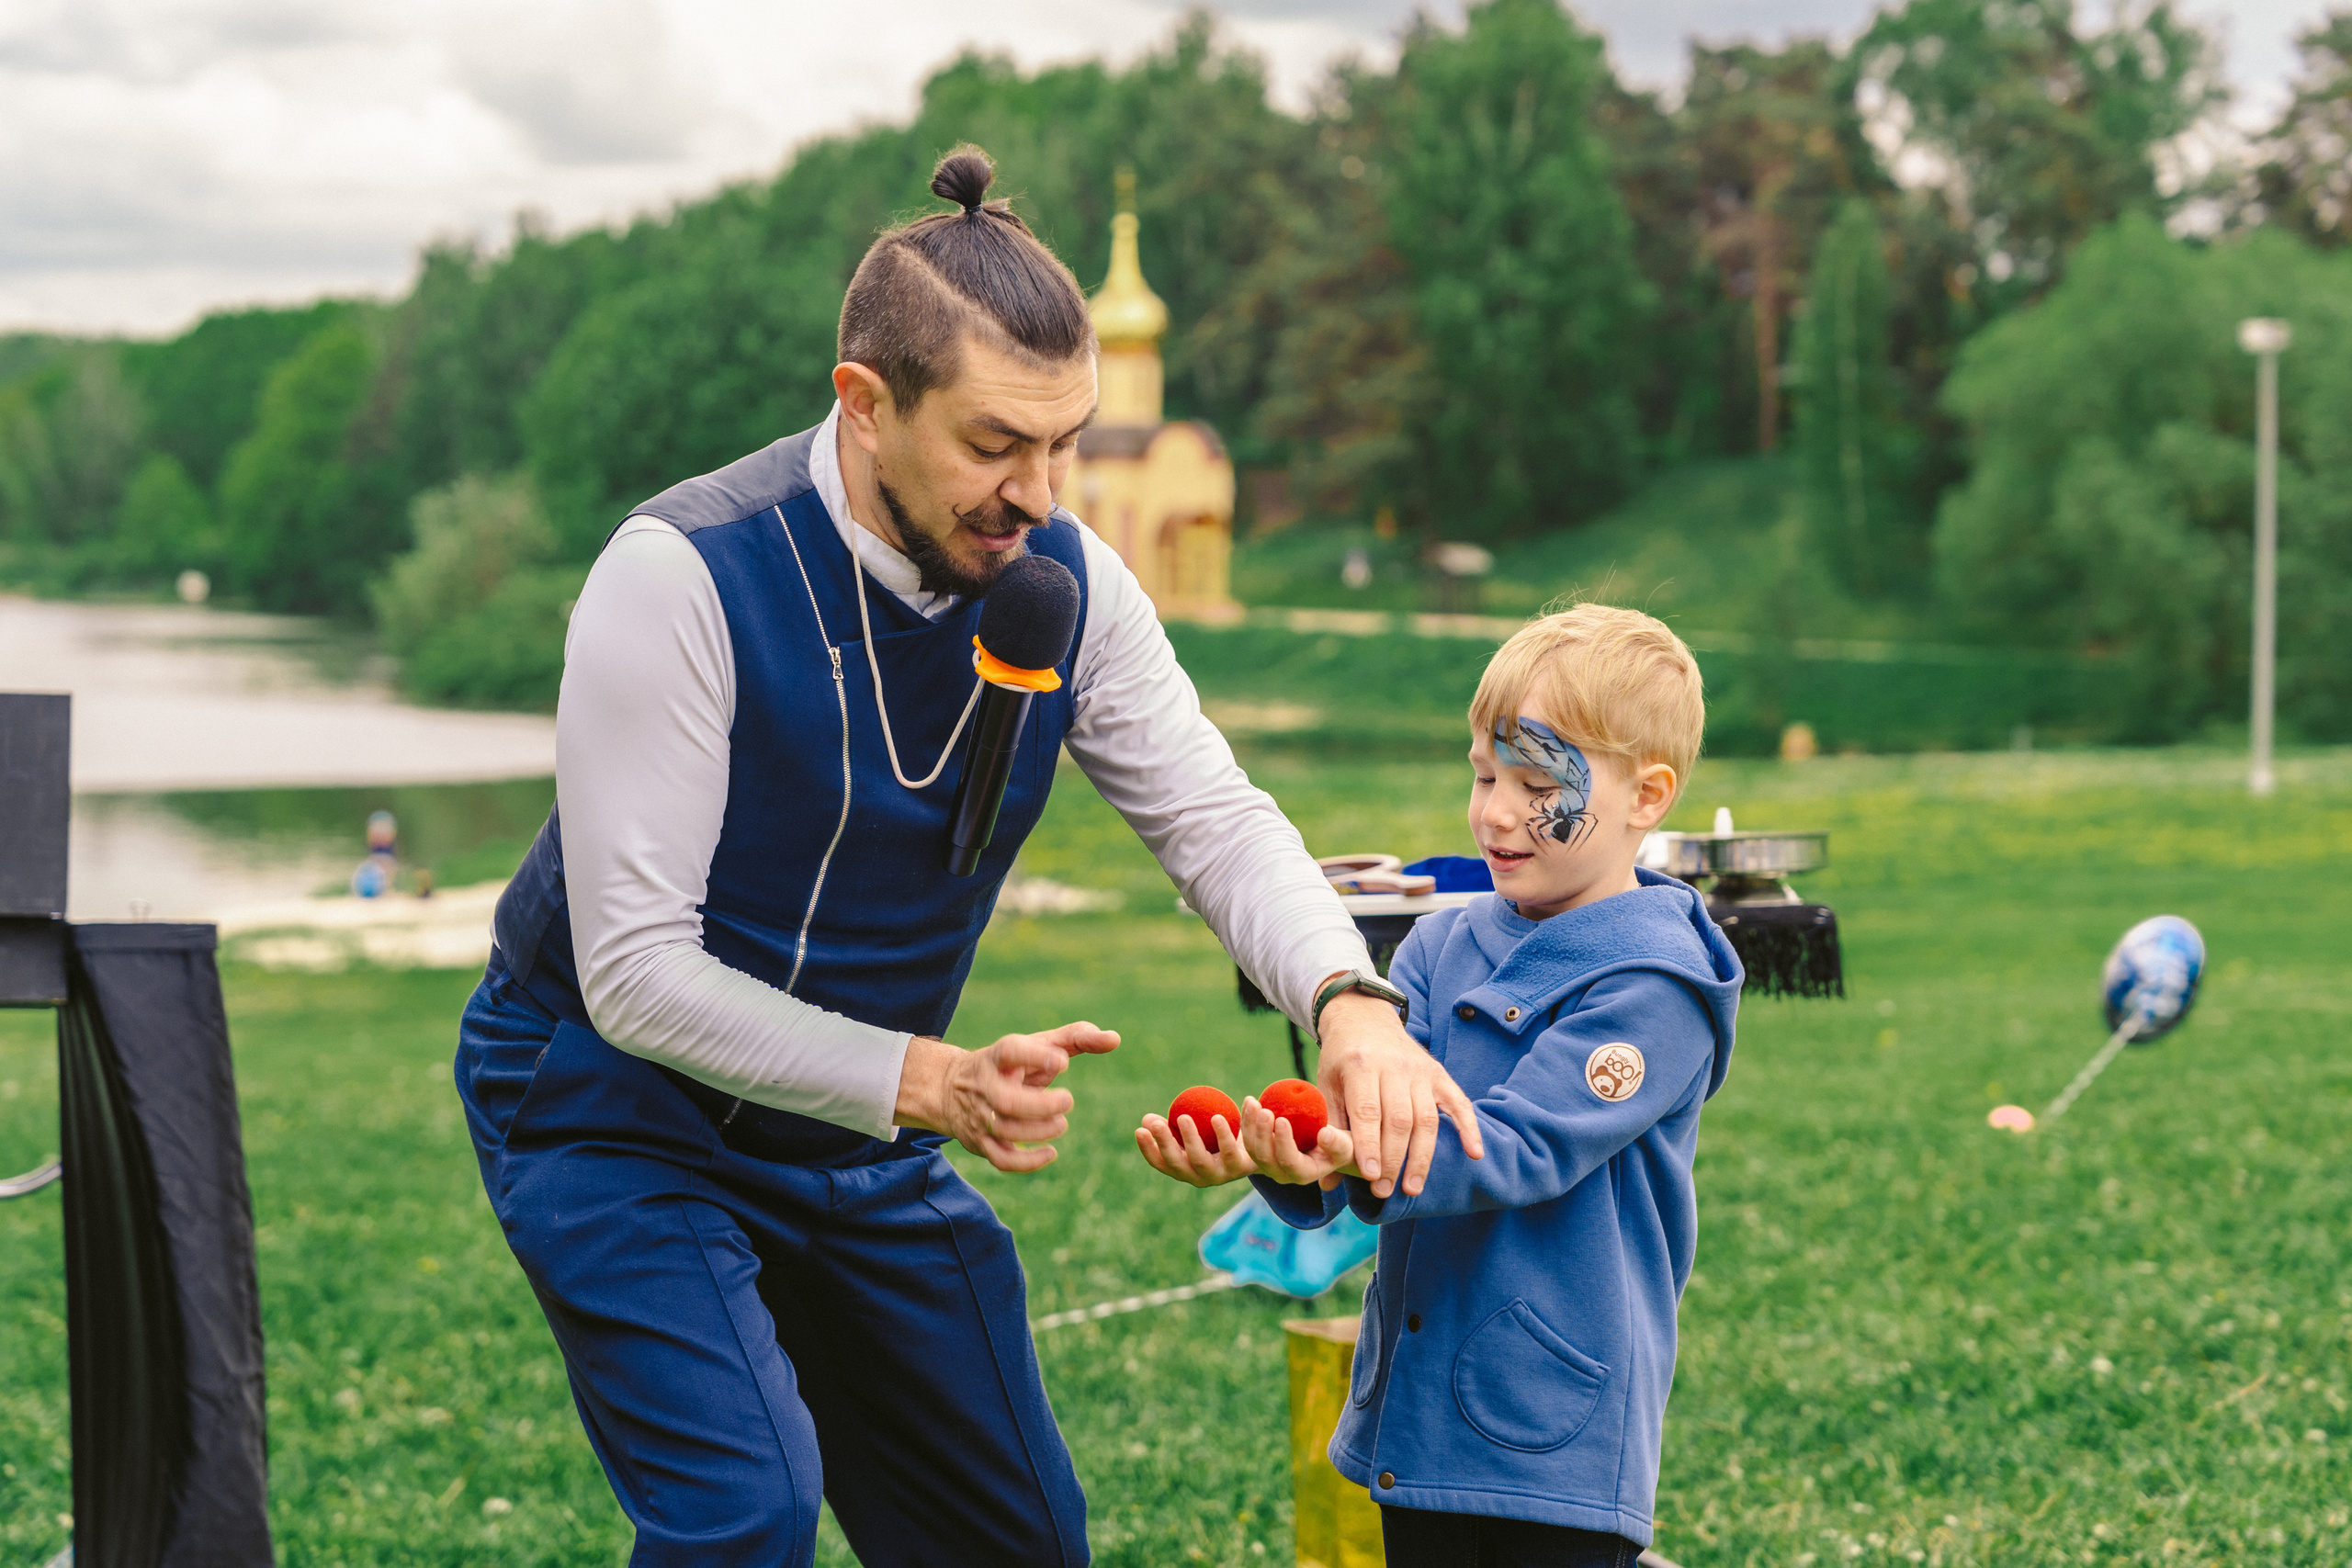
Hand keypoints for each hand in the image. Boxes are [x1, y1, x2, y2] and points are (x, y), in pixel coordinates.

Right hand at [895, 1022, 1118, 1172]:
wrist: (950, 1088)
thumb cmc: (1011, 1064)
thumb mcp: (1037, 1044)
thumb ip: (1076, 1038)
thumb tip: (1115, 1039)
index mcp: (998, 1057)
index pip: (1010, 1052)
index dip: (1035, 1056)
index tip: (1064, 1062)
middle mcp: (985, 1086)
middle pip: (1005, 1101)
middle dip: (1039, 1105)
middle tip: (1068, 1101)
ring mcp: (981, 1116)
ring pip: (1004, 1130)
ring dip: (1037, 1131)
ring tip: (1061, 1123)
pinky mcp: (981, 1142)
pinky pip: (1001, 1159)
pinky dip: (1027, 1162)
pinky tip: (1051, 1153)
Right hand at [1134, 1110, 1255, 1187]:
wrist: (1256, 1147)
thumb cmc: (1217, 1136)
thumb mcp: (1194, 1129)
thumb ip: (1172, 1125)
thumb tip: (1147, 1119)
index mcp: (1183, 1169)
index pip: (1160, 1162)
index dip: (1148, 1149)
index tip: (1139, 1130)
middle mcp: (1197, 1177)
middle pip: (1177, 1164)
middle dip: (1165, 1144)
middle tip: (1157, 1124)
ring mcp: (1217, 1175)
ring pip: (1200, 1160)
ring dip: (1190, 1139)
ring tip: (1183, 1117)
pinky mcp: (1237, 1169)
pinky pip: (1228, 1150)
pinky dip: (1222, 1133)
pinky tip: (1217, 1116)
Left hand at [1238, 1096, 1354, 1186]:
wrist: (1328, 1143)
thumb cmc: (1340, 1143)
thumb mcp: (1346, 1143)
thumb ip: (1337, 1143)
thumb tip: (1324, 1134)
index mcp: (1304, 1174)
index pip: (1289, 1162)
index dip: (1283, 1142)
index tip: (1282, 1119)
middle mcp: (1283, 1174)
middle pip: (1265, 1158)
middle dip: (1262, 1134)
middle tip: (1263, 1110)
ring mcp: (1269, 1165)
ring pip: (1252, 1149)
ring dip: (1250, 1126)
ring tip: (1253, 1102)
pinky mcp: (1261, 1152)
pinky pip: (1249, 1139)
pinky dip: (1247, 1121)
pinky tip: (1249, 1100)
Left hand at [1316, 985, 1482, 1199]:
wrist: (1364, 1017)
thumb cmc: (1341, 1059)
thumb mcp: (1325, 1084)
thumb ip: (1328, 1128)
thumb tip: (1326, 1179)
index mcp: (1360, 1064)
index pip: (1368, 1110)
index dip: (1369, 1145)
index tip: (1370, 1176)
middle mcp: (1394, 1066)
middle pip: (1399, 1119)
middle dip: (1393, 1159)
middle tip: (1384, 1191)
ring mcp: (1420, 1070)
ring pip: (1426, 1118)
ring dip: (1421, 1157)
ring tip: (1412, 1188)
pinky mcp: (1439, 1074)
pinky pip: (1459, 1102)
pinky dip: (1469, 1128)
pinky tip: (1475, 1154)